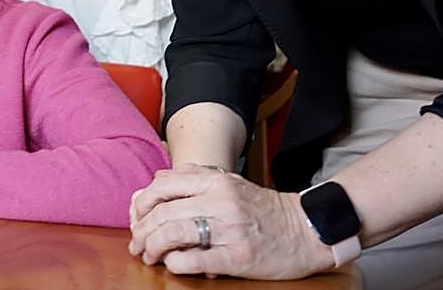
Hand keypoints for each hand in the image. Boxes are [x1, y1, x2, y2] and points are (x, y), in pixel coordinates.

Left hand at [129, 165, 331, 279]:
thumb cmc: (264, 207)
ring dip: (153, 248)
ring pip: (174, 235)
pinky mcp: (238, 256)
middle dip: (142, 231)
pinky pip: (196, 260)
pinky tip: (172, 265)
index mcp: (216, 180)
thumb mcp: (230, 181)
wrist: (306, 228)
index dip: (141, 204)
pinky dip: (176, 263)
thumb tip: (158, 180)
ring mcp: (230, 229)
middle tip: (137, 244)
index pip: (162, 187)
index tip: (137, 218)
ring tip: (149, 256)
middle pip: (163, 213)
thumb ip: (195, 177)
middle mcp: (220, 201)